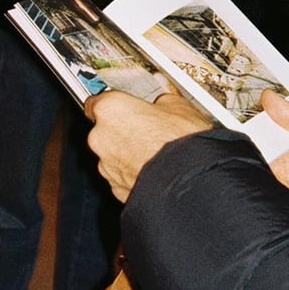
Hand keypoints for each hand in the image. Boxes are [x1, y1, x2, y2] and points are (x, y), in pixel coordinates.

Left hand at [86, 91, 213, 201]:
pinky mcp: (116, 189)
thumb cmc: (181, 143)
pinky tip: (155, 169)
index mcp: (110, 110)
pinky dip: (134, 172)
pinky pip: (122, 175)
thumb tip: (164, 103)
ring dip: (129, 152)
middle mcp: (101, 138)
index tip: (126, 103)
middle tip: (150, 129)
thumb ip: (161, 101)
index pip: (99, 100)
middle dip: (124, 129)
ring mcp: (106, 166)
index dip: (116, 102)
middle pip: (105, 129)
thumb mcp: (179, 107)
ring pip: (113, 154)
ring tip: (157, 151)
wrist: (189, 182)